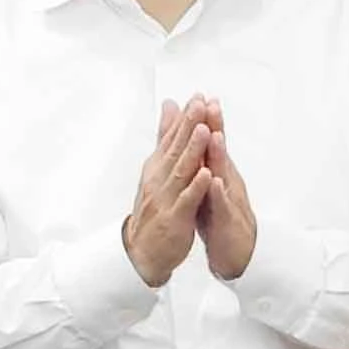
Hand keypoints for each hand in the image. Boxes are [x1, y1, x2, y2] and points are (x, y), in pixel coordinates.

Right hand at [123, 99, 213, 286]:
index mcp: (157, 167)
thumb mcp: (157, 171)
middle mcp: (159, 179)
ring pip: (181, 170)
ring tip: (204, 131)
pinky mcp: (175, 218)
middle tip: (199, 103)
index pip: (171, 138)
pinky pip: (186, 201)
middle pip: (175, 148)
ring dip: (193, 150)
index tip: (196, 97)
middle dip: (188, 125)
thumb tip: (169, 107)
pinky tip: (207, 174)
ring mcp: (166, 198)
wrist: (141, 251)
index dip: (184, 118)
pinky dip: (197, 187)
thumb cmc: (154, 209)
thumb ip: (164, 138)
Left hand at [195, 116, 258, 282]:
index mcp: (218, 172)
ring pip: (224, 174)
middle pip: (221, 151)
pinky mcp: (228, 220)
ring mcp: (229, 199)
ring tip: (214, 136)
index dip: (207, 120)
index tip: (201, 97)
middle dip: (216, 128)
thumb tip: (195, 136)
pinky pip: (223, 206)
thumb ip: (202, 160)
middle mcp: (226, 181)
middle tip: (211, 105)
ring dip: (220, 155)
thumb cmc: (219, 216)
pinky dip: (218, 193)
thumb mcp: (208, 184)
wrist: (236, 252)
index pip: (212, 142)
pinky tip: (214, 182)